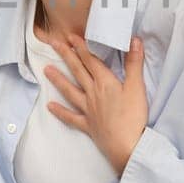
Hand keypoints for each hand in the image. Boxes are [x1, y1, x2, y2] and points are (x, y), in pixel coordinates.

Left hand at [43, 34, 148, 175]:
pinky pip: (71, 117)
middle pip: (78, 71)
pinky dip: (60, 112)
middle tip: (53, 43)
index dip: (81, 47)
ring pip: (70, 91)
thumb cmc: (134, 116)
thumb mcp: (137, 87)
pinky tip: (50, 106)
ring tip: (46, 70)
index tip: (70, 36)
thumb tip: (134, 40)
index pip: (91, 61)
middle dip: (66, 56)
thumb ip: (135, 63)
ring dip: (58, 79)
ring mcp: (88, 110)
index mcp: (105, 83)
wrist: (127, 146)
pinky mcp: (88, 125)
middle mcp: (93, 93)